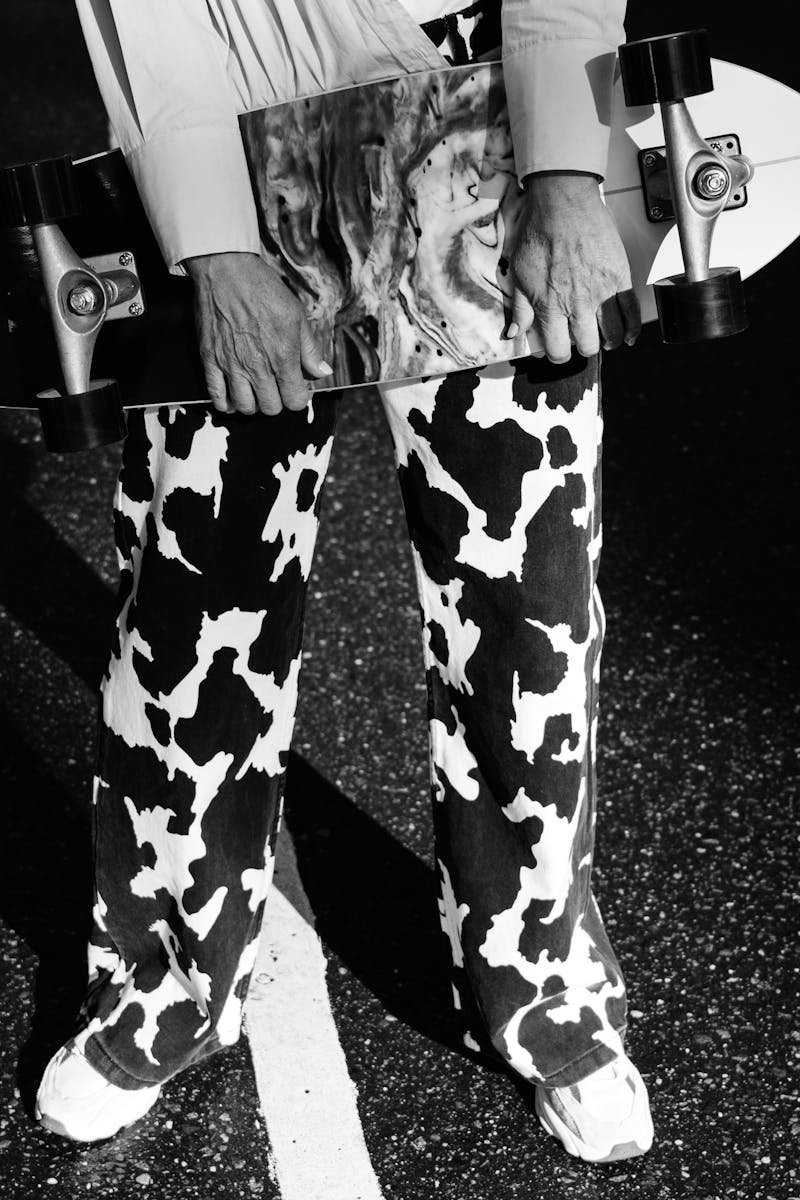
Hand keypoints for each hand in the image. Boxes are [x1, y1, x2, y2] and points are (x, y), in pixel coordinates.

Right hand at [185, 251, 331, 414]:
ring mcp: (231, 366)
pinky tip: (232, 395)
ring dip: (253, 403)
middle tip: (275, 386)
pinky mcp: (210, 361)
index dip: (299, 397)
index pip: (295, 401)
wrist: (226, 271)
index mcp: (283, 357)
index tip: (296, 387)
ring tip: (255, 390)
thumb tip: (321, 372)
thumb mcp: (297, 315)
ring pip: (245, 407)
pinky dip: (226, 402)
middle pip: (271, 408)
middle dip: (277, 401)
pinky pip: (217, 396)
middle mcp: (257, 367)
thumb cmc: (263, 289)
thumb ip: (310, 349)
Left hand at [505, 172, 640, 363]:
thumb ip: (520, 309)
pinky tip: (626, 336)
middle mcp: (577, 304)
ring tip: (602, 338)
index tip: (557, 348)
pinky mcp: (619, 278)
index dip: (557, 354)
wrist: (563, 203)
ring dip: (606, 341)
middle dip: (581, 348)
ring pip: (610, 335)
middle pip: (587, 347)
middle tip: (579, 339)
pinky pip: (631, 312)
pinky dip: (631, 329)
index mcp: (550, 307)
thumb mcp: (519, 275)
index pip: (557, 350)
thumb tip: (515, 334)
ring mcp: (601, 292)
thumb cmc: (540, 233)